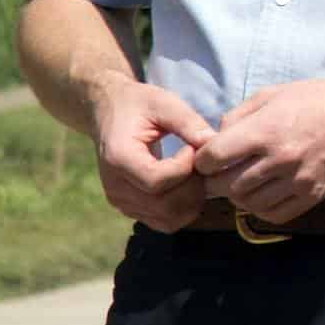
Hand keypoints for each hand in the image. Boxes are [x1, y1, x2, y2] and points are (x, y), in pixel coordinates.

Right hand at [93, 82, 216, 231]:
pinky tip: (188, 182)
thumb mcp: (163, 103)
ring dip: (192, 199)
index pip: (157, 180)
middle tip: (201, 162)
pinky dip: (184, 208)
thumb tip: (215, 142)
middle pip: (165, 206)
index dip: (185, 167)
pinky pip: (165, 222)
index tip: (193, 147)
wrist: (109, 113)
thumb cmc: (138, 105)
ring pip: (168, 219)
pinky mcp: (132, 209)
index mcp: (119, 158)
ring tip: (195, 171)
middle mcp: (116, 188)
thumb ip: (188, 122)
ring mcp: (122, 202)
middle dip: (193, 186)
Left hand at [193, 71, 324, 222]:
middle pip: (225, 185)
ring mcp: (297, 180)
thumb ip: (239, 116)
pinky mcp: (313, 195)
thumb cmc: (318, 99)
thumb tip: (214, 138)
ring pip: (247, 203)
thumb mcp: (274, 94)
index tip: (209, 158)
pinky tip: (265, 194)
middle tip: (221, 174)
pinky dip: (261, 209)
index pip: (212, 158)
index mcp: (266, 130)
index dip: (203, 160)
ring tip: (244, 183)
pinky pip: (274, 214)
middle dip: (216, 181)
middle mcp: (279, 159)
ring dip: (238, 195)